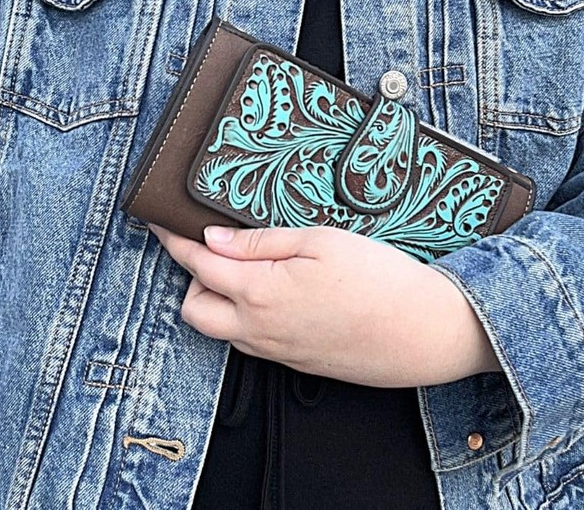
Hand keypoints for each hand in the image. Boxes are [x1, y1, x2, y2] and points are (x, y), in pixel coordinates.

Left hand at [149, 223, 501, 387]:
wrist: (425, 332)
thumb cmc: (378, 278)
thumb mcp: (320, 241)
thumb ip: (260, 242)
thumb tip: (214, 239)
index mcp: (259, 293)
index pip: (197, 264)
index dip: (172, 239)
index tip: (157, 221)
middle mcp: (259, 330)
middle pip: (195, 308)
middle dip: (194, 278)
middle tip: (218, 247)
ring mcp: (277, 352)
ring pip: (222, 329)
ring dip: (220, 300)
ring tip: (251, 269)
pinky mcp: (297, 363)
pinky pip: (252, 343)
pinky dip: (248, 318)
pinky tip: (278, 296)